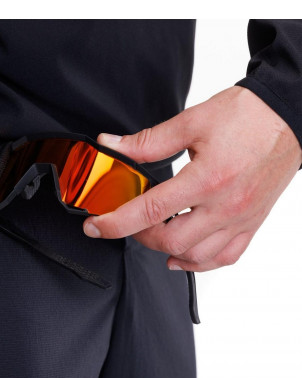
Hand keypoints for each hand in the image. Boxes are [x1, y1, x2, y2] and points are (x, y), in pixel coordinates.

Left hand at [83, 86, 301, 271]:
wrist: (289, 115)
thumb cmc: (247, 116)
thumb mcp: (191, 122)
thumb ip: (147, 141)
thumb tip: (111, 145)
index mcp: (207, 179)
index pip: (150, 211)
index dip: (115, 222)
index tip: (95, 226)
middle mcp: (225, 205)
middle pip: (171, 241)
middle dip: (139, 235)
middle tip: (127, 221)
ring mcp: (241, 219)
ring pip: (196, 256)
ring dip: (166, 250)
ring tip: (152, 233)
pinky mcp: (252, 223)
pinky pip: (225, 257)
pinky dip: (199, 263)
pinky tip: (182, 255)